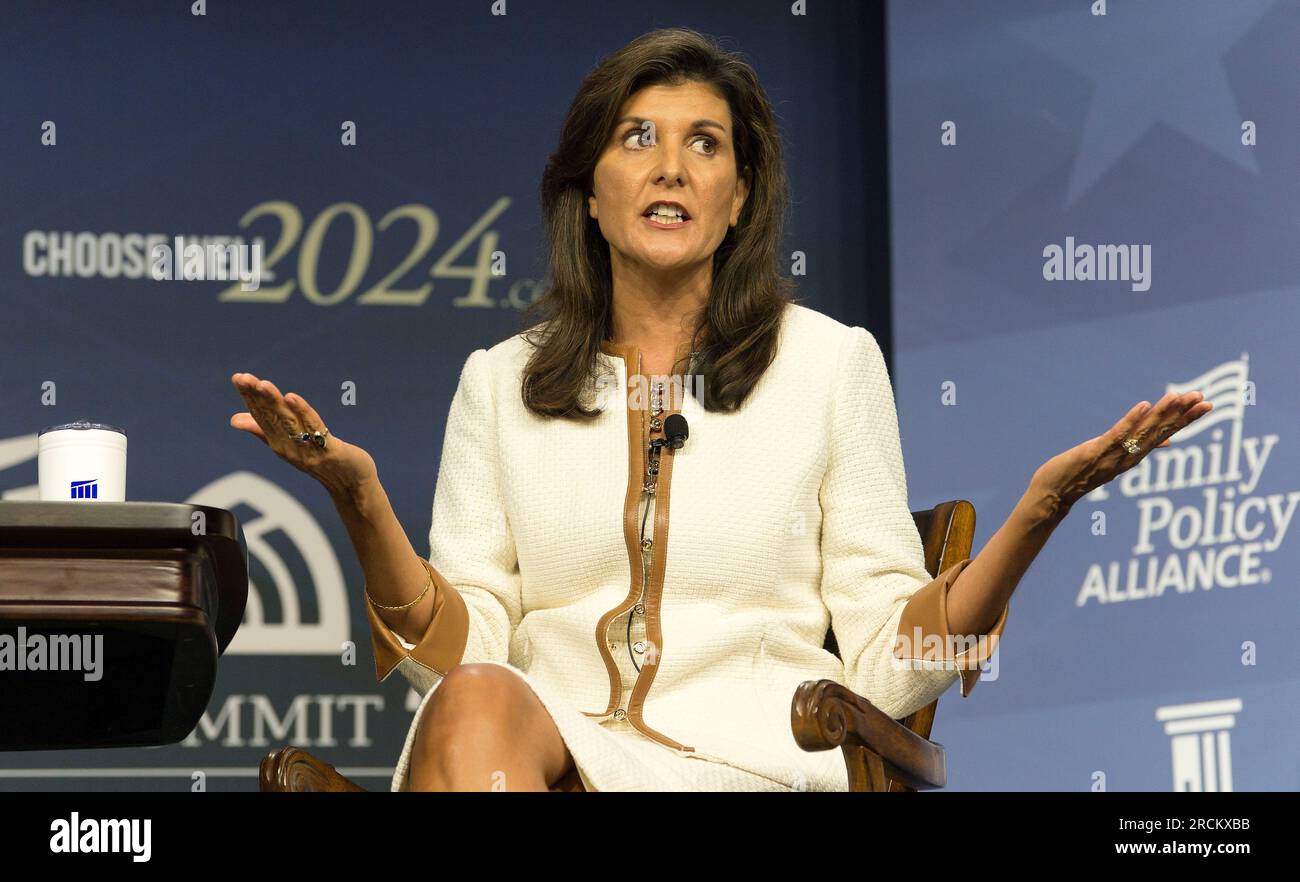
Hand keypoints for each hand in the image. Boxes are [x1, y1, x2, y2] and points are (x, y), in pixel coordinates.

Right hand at [229, 372, 376, 497]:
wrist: (352, 486)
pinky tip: (291, 398)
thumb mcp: (289, 444)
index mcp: (279, 442)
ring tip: (263, 384)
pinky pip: (313, 428)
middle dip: (256, 396)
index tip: (238, 378)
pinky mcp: (328, 450)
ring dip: (274, 402)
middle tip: (242, 378)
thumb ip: (263, 430)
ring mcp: (307, 449)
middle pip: (271, 417)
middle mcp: (289, 447)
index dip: (250, 398)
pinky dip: (302, 412)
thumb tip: (235, 419)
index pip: (261, 416)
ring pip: (288, 421)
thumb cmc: (320, 460)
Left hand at [1029, 390, 1213, 520]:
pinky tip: (1144, 405)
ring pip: (1143, 432)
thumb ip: (1139, 447)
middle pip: (1161, 432)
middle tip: (1205, 399)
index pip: (1166, 433)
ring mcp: (1114, 455)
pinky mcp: (1096, 452)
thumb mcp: (1116, 459)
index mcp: (1134, 455)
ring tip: (1179, 397)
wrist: (1053, 495)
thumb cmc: (1082, 474)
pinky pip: (1118, 435)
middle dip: (1183, 415)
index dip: (1186, 419)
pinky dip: (1131, 420)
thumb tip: (1167, 441)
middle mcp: (1129, 456)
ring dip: (1162, 414)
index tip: (1206, 404)